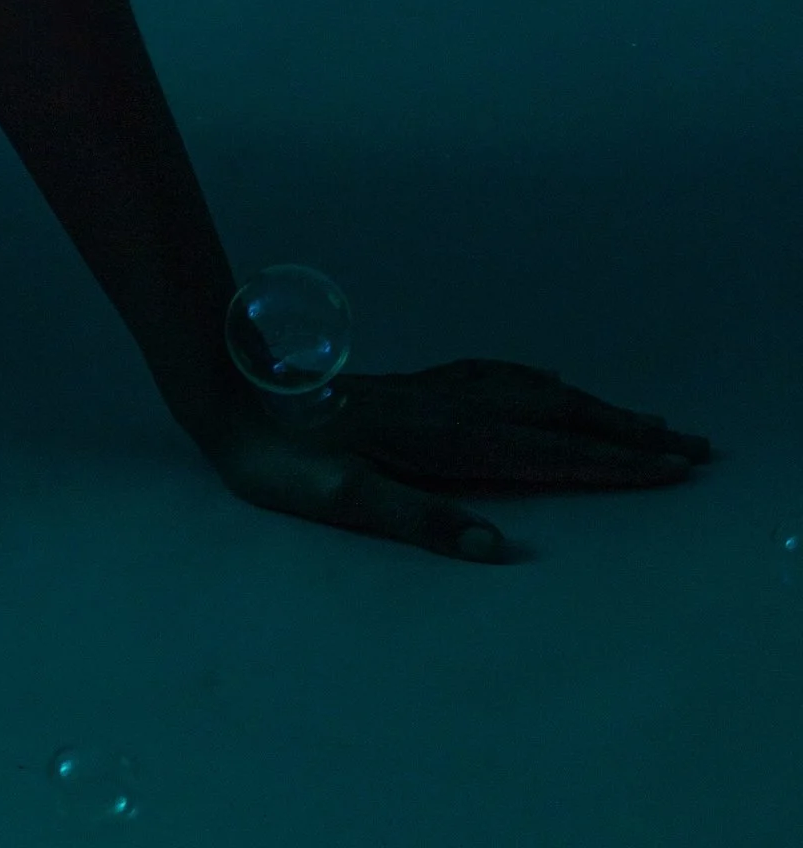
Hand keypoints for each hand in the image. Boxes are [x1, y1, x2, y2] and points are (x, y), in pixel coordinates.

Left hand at [199, 358, 714, 562]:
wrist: (234, 397)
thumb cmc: (283, 463)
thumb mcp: (341, 501)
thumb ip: (419, 520)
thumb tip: (498, 545)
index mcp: (442, 438)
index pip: (548, 451)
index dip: (612, 460)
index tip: (670, 467)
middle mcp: (446, 405)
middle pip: (556, 414)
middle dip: (625, 431)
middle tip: (688, 445)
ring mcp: (432, 391)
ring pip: (533, 392)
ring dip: (593, 406)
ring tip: (643, 420)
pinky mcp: (414, 387)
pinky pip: (501, 378)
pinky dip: (544, 385)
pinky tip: (553, 387)